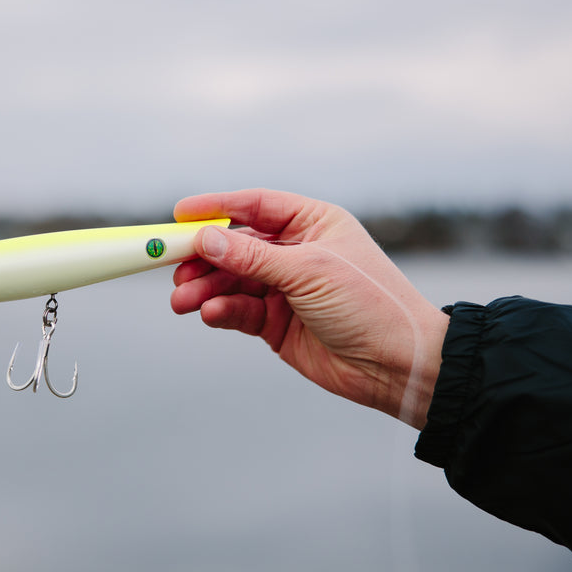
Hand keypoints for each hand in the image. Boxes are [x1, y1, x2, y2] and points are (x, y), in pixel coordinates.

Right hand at [171, 189, 448, 428]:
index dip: (216, 207)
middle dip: (202, 257)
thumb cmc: (369, 304)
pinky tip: (209, 314)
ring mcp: (284, 288)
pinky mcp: (275, 323)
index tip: (179, 214)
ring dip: (204, 288)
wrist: (397, 366)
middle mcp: (296, 252)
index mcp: (313, 223)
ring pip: (230, 281)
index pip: (255, 206)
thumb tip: (204, 238)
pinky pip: (238, 310)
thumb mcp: (308, 271)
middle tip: (173, 268)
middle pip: (234, 245)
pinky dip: (221, 311)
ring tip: (182, 301)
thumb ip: (252, 256)